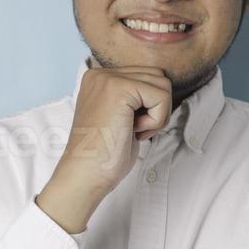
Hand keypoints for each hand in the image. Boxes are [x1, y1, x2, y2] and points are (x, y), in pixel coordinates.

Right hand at [36, 65, 171, 232]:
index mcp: (99, 78)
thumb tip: (163, 89)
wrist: (85, 175)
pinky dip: (156, 120)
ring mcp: (108, 78)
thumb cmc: (105, 155)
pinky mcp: (118, 88)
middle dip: (156, 108)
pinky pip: (161, 96)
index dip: (150, 107)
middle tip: (134, 130)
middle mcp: (100, 73)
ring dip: (157, 114)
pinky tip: (133, 131)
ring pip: (163, 84)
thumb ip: (136, 98)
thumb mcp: (121, 117)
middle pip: (158, 77)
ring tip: (133, 130)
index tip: (129, 128)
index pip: (148, 76)